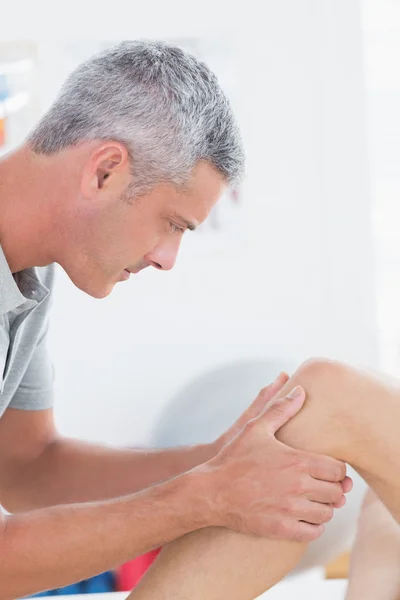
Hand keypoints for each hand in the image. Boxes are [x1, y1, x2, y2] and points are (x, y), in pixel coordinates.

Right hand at [204, 386, 351, 541]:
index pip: (338, 470)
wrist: (211, 491)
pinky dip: (314, 526)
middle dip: (332, 488)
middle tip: (321, 485)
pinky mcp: (282, 529)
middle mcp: (298, 486)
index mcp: (298, 461)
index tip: (326, 469)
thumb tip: (301, 390)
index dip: (335, 469)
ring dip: (324, 507)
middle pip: (336, 492)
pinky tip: (304, 516)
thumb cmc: (234, 457)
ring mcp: (291, 510)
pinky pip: (314, 532)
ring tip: (313, 500)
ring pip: (327, 513)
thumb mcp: (255, 427)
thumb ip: (281, 408)